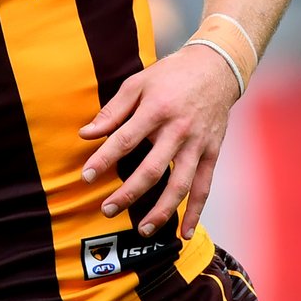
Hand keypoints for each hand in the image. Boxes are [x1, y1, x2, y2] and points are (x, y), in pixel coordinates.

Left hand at [78, 45, 239, 240]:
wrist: (216, 68)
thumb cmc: (170, 75)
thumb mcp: (137, 83)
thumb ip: (112, 111)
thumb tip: (85, 134)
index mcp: (156, 110)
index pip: (124, 140)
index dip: (103, 160)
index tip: (86, 177)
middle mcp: (178, 130)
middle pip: (152, 169)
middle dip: (128, 193)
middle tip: (107, 209)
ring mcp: (198, 144)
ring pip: (180, 185)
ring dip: (162, 210)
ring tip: (143, 229)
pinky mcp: (211, 153)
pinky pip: (204, 187)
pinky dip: (196, 211)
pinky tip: (184, 232)